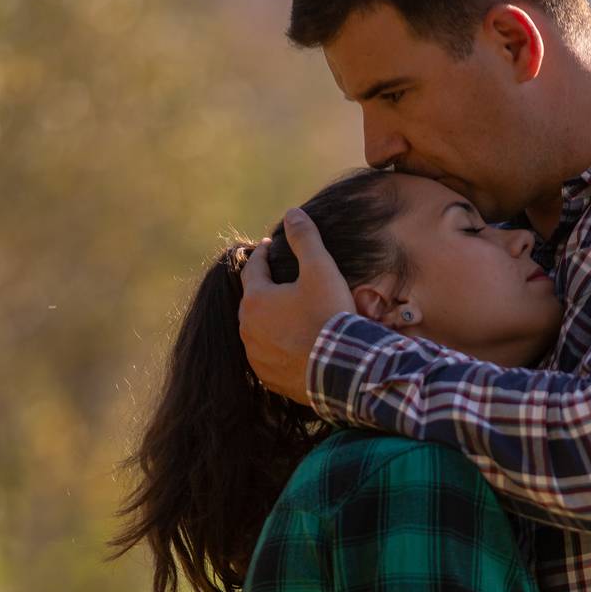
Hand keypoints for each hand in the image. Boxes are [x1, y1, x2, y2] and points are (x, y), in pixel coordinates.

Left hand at [239, 209, 354, 403]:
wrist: (342, 370)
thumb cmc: (329, 316)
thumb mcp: (321, 269)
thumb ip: (305, 238)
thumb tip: (292, 213)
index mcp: (255, 300)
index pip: (253, 268)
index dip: (263, 255)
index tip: (270, 247)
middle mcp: (248, 330)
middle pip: (253, 301)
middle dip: (265, 288)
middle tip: (279, 281)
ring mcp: (257, 357)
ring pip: (259, 331)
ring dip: (270, 320)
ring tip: (288, 314)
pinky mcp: (270, 379)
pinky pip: (269, 357)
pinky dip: (278, 347)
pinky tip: (292, 344)